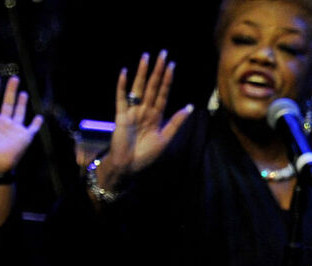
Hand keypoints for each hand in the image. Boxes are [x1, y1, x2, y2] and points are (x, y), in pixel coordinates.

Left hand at [0, 75, 42, 172]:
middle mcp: (3, 122)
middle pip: (8, 102)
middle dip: (10, 90)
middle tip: (14, 79)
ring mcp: (14, 129)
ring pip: (19, 112)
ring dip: (21, 102)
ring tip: (23, 92)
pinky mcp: (25, 137)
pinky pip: (32, 128)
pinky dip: (37, 123)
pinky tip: (39, 117)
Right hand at [103, 50, 193, 184]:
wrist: (129, 166)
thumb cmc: (146, 155)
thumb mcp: (165, 139)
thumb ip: (176, 123)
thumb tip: (190, 108)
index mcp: (156, 116)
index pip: (163, 93)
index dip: (167, 80)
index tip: (172, 65)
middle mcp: (144, 110)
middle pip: (152, 87)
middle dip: (157, 71)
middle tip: (162, 54)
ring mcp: (132, 111)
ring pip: (138, 88)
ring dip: (142, 73)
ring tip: (146, 57)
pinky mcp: (121, 116)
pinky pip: (121, 98)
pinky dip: (122, 86)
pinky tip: (125, 72)